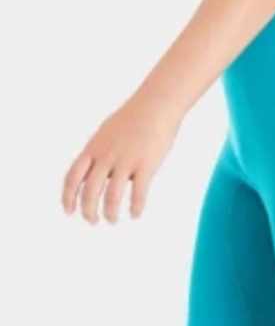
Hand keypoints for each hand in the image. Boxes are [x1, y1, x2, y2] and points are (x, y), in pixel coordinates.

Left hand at [62, 90, 180, 223]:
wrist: (156, 104)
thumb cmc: (133, 119)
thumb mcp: (105, 133)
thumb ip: (95, 153)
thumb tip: (88, 171)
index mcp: (93, 149)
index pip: (72, 177)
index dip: (68, 197)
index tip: (69, 211)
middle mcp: (106, 156)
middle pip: (90, 191)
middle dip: (88, 210)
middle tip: (92, 221)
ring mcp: (126, 160)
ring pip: (112, 196)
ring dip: (110, 213)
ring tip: (113, 220)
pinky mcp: (146, 164)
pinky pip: (138, 192)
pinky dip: (135, 207)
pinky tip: (135, 214)